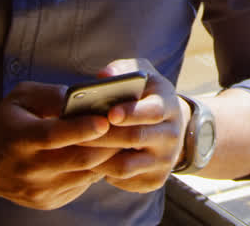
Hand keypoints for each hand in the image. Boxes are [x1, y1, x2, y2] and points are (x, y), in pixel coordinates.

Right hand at [0, 81, 118, 209]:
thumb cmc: (5, 123)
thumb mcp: (20, 99)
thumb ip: (50, 95)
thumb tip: (81, 95)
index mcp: (19, 138)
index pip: (53, 136)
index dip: (81, 129)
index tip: (105, 120)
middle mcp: (28, 168)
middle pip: (77, 159)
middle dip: (107, 144)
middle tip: (129, 128)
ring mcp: (38, 189)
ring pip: (86, 174)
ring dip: (107, 157)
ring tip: (122, 138)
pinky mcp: (48, 201)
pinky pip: (82, 185)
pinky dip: (95, 169)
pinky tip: (100, 154)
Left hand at [84, 58, 188, 192]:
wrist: (170, 128)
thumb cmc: (146, 96)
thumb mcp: (142, 76)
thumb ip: (123, 70)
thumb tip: (103, 76)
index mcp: (169, 105)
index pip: (153, 111)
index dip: (131, 113)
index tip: (110, 113)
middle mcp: (172, 135)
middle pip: (135, 138)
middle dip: (104, 136)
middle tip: (77, 133)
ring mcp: (165, 160)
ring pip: (126, 166)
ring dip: (99, 158)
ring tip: (78, 148)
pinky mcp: (155, 180)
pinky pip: (123, 181)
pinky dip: (104, 173)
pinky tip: (91, 161)